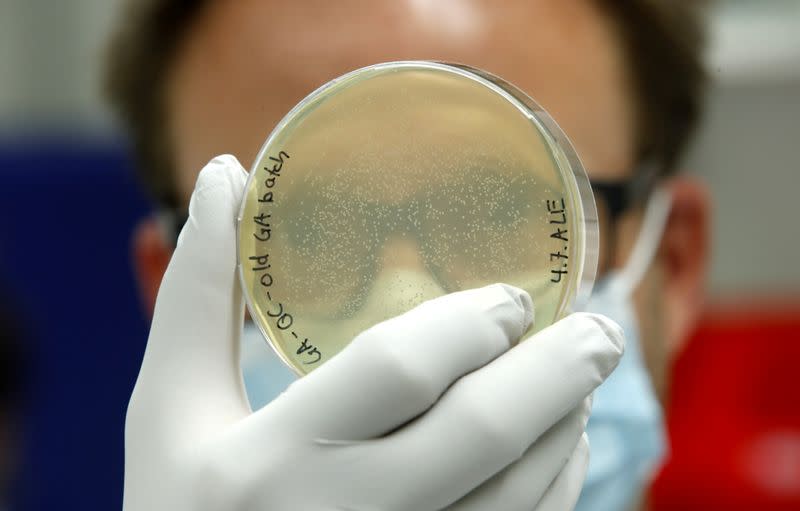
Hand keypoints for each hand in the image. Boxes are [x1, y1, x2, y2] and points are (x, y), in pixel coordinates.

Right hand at [123, 155, 623, 510]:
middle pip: (481, 436)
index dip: (467, 325)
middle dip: (555, 373)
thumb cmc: (180, 504)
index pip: (396, 371)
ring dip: (564, 426)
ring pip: (516, 495)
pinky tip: (558, 447)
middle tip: (598, 330)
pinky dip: (554, 489)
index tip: (509, 299)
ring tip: (584, 375)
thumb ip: (195, 293)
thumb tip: (223, 174)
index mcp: (269, 462)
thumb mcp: (169, 404)